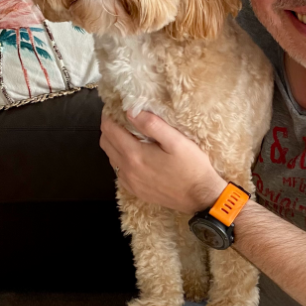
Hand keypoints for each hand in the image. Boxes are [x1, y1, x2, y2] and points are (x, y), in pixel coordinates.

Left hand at [100, 111, 225, 213]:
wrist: (200, 197)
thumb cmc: (192, 167)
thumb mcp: (176, 141)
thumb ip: (152, 125)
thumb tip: (131, 111)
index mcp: (134, 155)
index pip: (109, 130)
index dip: (109, 116)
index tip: (115, 108)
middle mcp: (127, 170)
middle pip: (105, 143)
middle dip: (109, 128)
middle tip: (121, 119)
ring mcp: (130, 182)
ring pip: (110, 158)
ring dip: (114, 144)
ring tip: (129, 136)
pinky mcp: (135, 191)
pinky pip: (119, 171)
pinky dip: (121, 160)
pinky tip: (135, 156)